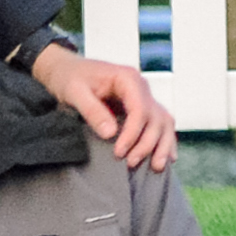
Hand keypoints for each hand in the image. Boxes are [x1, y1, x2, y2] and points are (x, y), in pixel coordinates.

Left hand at [31, 40, 177, 172]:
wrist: (66, 69)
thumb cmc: (69, 77)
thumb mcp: (74, 92)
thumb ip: (92, 111)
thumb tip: (110, 134)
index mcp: (128, 78)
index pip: (140, 110)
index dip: (132, 134)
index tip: (119, 153)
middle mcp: (141, 87)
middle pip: (155, 118)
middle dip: (146, 143)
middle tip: (130, 163)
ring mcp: (143, 96)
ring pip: (163, 122)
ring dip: (162, 145)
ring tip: (156, 167)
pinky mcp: (140, 106)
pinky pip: (159, 123)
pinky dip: (164, 140)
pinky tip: (168, 157)